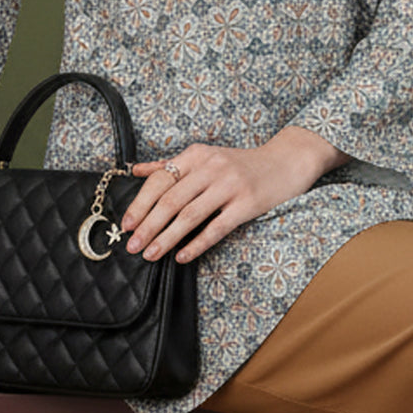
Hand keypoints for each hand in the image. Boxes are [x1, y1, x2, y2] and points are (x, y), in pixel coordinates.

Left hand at [122, 125, 347, 264]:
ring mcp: (229, 186)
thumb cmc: (240, 163)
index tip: (126, 225)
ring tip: (150, 254)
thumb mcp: (205, 156)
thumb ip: (170, 164)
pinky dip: (196, 244)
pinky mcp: (247, 204)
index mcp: (197, 155)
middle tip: (131, 246)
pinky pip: (216, 228)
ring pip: (189, 216)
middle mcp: (211, 168)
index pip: (160, 180)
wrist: (285, 162)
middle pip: (171, 200)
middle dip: (148, 225)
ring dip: (166, 238)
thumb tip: (136, 170)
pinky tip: (181, 257)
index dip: (140, 204)